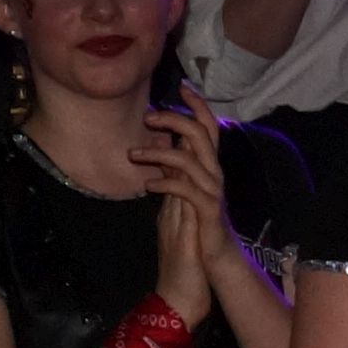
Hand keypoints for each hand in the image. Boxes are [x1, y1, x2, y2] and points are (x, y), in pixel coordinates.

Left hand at [136, 106, 228, 305]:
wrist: (215, 260)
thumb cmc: (198, 226)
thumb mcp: (185, 191)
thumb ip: (178, 168)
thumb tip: (167, 146)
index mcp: (209, 166)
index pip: (208, 127)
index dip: (197, 105)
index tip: (181, 86)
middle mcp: (214, 174)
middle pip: (200, 133)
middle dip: (173, 118)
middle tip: (146, 115)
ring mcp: (212, 191)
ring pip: (189, 159)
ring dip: (158, 152)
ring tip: (132, 154)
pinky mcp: (207, 210)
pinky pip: (186, 190)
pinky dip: (165, 183)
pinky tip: (147, 186)